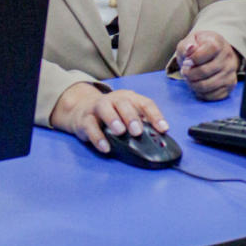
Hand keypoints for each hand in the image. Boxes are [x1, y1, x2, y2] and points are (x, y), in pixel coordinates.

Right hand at [50, 82, 168, 153]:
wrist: (82, 108)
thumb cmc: (113, 113)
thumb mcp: (127, 114)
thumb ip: (140, 123)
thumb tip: (157, 138)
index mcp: (129, 98)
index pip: (145, 103)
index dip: (155, 115)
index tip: (163, 129)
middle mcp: (114, 99)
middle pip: (124, 103)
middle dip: (131, 116)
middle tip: (137, 131)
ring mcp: (98, 107)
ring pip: (104, 108)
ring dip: (113, 119)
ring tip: (120, 132)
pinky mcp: (84, 119)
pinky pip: (90, 126)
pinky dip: (98, 137)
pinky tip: (105, 147)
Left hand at [174, 30, 239, 100]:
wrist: (215, 53)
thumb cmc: (200, 46)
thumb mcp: (191, 40)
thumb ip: (187, 45)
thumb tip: (190, 48)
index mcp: (218, 42)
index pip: (209, 51)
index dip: (194, 58)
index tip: (186, 61)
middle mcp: (228, 57)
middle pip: (205, 71)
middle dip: (189, 74)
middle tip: (184, 72)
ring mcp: (231, 72)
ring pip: (208, 85)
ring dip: (193, 85)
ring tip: (189, 79)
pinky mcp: (231, 84)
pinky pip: (214, 95)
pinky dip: (201, 93)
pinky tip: (198, 85)